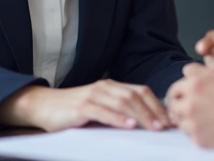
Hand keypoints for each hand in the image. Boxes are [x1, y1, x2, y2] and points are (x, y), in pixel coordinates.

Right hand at [0, 80, 170, 131]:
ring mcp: (93, 95)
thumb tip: (146, 123)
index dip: (157, 104)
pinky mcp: (82, 106)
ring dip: (141, 115)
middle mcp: (105, 87)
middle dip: (153, 111)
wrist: (43, 106)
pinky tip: (129, 125)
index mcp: (112, 86)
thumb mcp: (100, 108)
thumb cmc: (73, 111)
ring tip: (153, 126)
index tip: (169, 119)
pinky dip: (118, 118)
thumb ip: (119, 111)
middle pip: (136, 96)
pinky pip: (103, 111)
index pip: (141, 91)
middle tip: (165, 126)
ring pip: (123, 102)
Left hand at [165, 63, 213, 149]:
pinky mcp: (199, 140)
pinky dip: (193, 130)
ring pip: (178, 119)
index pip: (176, 85)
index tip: (186, 92)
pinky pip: (188, 134)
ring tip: (198, 116)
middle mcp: (191, 102)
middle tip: (187, 105)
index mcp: (197, 83)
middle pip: (172, 102)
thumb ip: (209, 70)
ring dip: (184, 116)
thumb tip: (194, 71)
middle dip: (179, 102)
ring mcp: (193, 123)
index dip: (182, 88)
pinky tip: (206, 127)